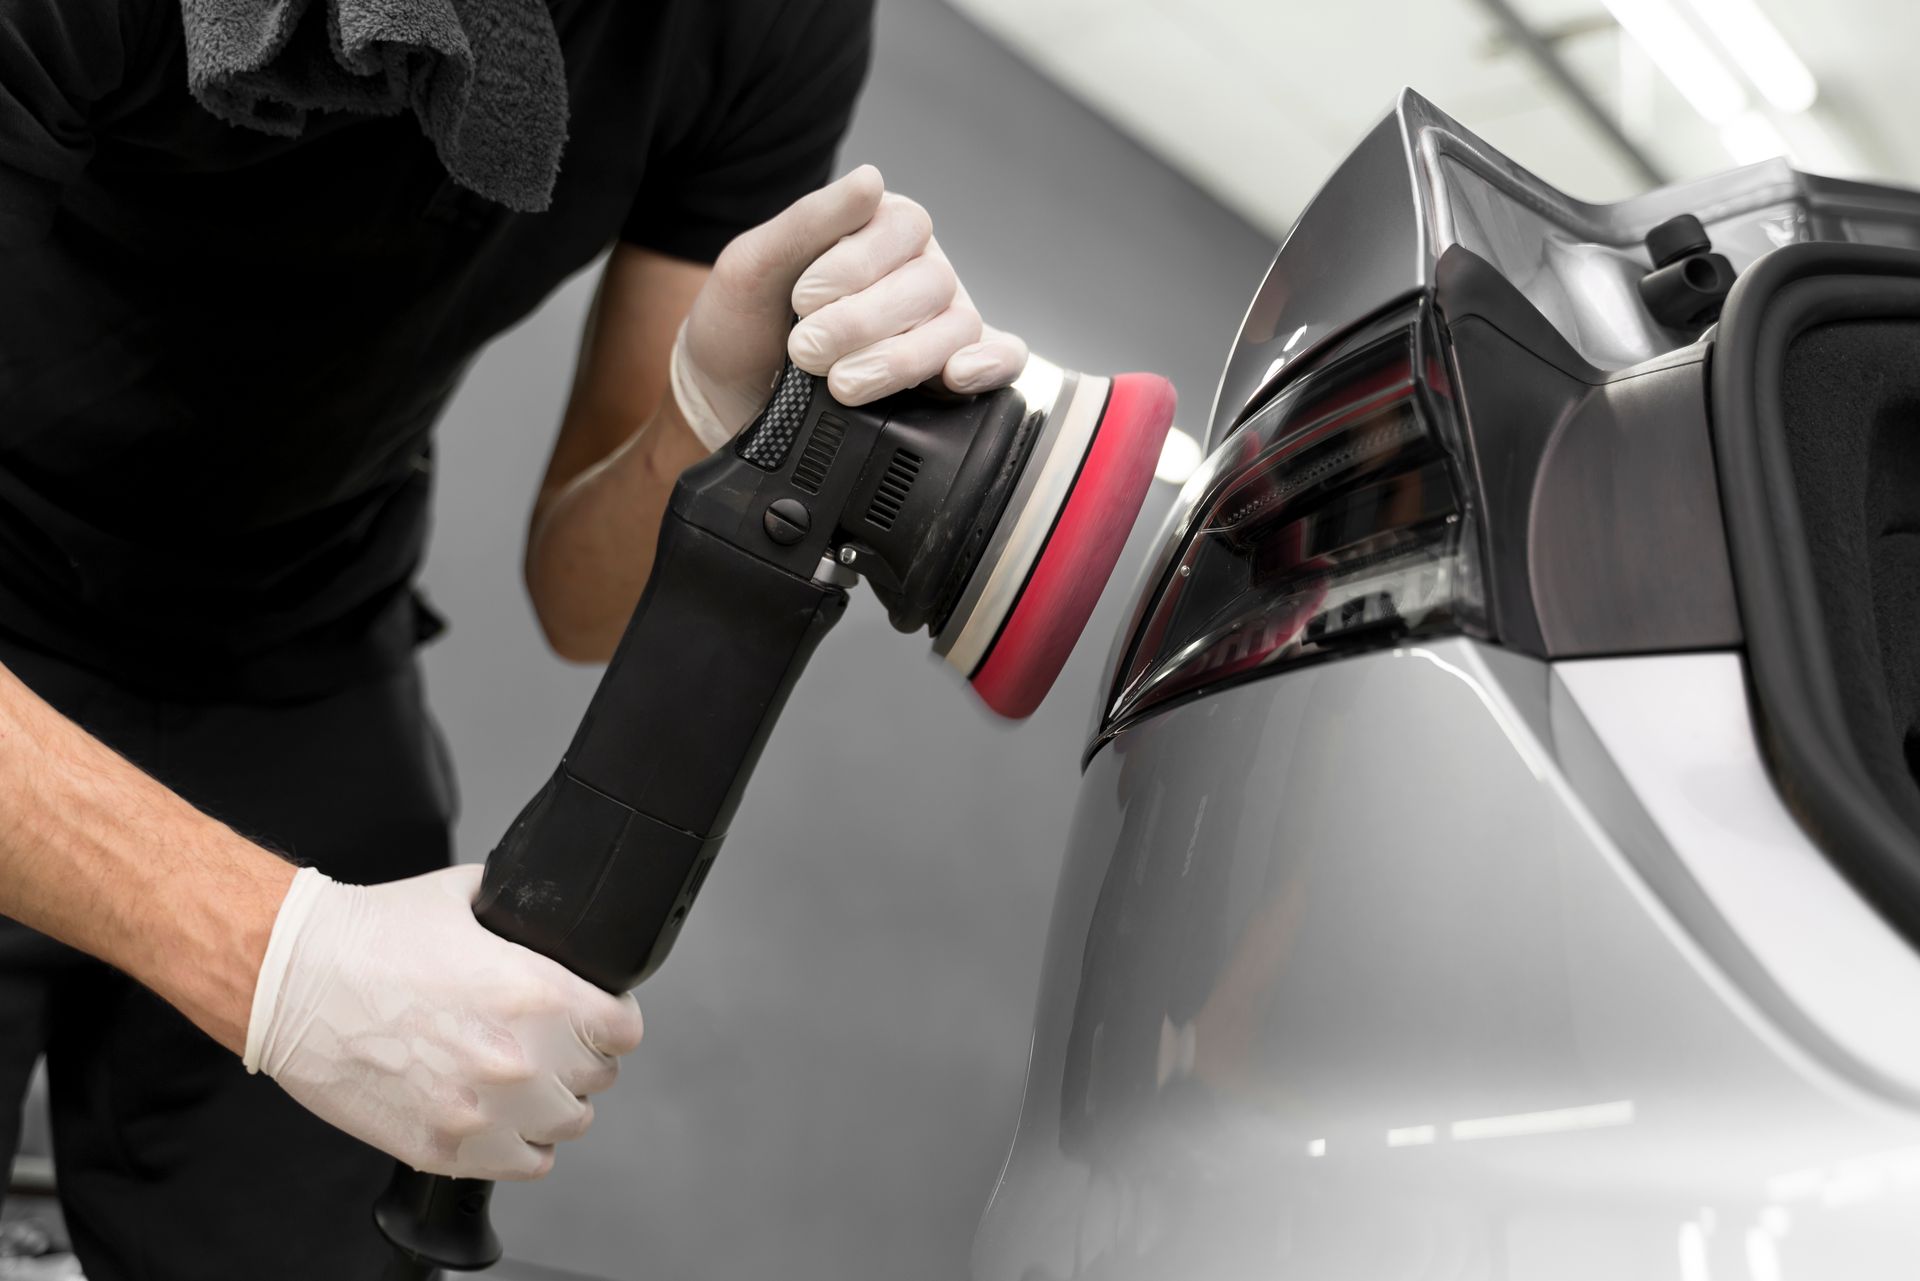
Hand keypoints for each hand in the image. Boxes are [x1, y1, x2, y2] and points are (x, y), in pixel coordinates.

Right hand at [244, 864, 643, 1180]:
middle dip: (582, 1056)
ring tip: (529, 1081)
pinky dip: (521, 1143)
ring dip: (555, 1102)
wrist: (294, 981)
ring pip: (568, 1126)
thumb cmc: (370, 937)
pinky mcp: (443, 1147)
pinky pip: (522, 1164)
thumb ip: (522, 917)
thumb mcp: (468, 898)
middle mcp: (518, 1059)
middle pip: (599, 1077)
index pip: (623, 1029)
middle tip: (555, 1043)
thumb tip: (551, 922)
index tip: (599, 1016)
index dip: (612, 1017)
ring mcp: (481, 1111)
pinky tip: (504, 1116)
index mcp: (534, 993)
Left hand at [670, 164, 1028, 449]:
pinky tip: (956, 376)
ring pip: (957, 328)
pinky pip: (1003, 359)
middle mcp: (919, 273)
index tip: (802, 300)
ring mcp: (941, 324)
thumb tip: (870, 179)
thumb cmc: (743, 326)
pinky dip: (991, 365)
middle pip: (930, 284)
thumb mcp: (754, 265)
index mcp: (879, 231)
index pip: (905, 228)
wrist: (728, 399)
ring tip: (841, 384)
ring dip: (899, 359)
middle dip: (863, 321)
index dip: (856, 265)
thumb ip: (810, 222)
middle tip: (805, 350)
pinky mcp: (950, 377)